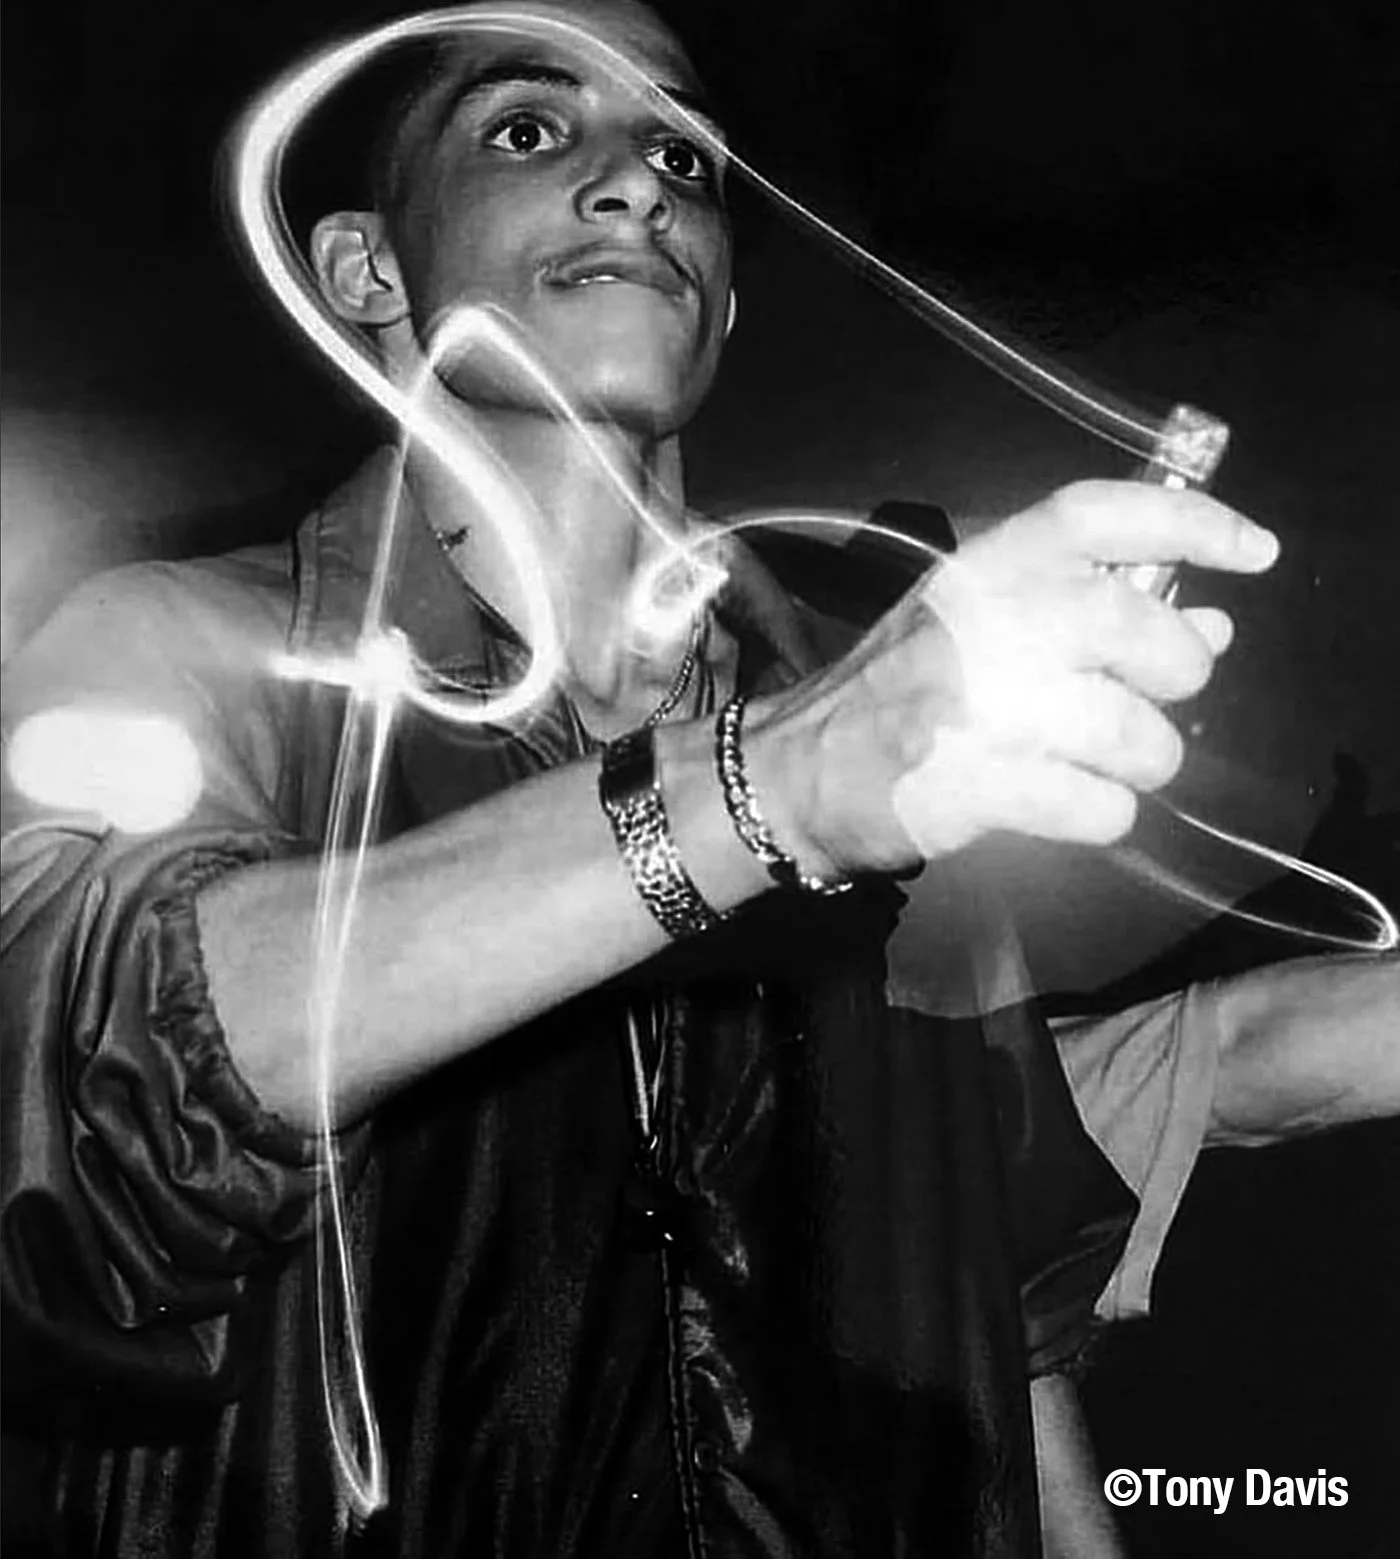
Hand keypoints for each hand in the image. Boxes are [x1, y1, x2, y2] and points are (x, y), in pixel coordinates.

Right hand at [749, 480, 1279, 873]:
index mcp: (982, 569)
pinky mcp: (968, 787)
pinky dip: (1106, 814)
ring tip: (1117, 767)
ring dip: (1146, 759)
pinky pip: (1095, 807)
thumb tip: (1213, 626)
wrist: (793, 773)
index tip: (1255, 553)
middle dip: (1178, 669)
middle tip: (1163, 695)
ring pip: (1129, 732)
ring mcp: (972, 707)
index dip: (1190, 523)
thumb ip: (1088, 613)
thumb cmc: (895, 690)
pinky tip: (1077, 806)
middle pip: (1133, 626)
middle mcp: (981, 623)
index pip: (1097, 517)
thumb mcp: (977, 623)